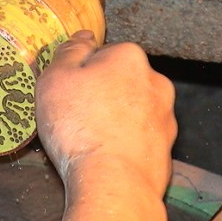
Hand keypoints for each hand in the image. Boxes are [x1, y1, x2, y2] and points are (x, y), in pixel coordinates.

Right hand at [35, 30, 176, 220]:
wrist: (113, 184)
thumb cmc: (80, 127)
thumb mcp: (56, 78)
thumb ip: (69, 51)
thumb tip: (83, 36)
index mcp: (129, 57)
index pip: (99, 54)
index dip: (78, 73)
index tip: (66, 92)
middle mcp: (155, 81)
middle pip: (117, 81)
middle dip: (98, 94)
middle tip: (74, 116)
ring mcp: (165, 116)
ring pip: (129, 109)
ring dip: (112, 117)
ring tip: (89, 139)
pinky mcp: (166, 147)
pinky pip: (137, 136)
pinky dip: (123, 141)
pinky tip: (105, 154)